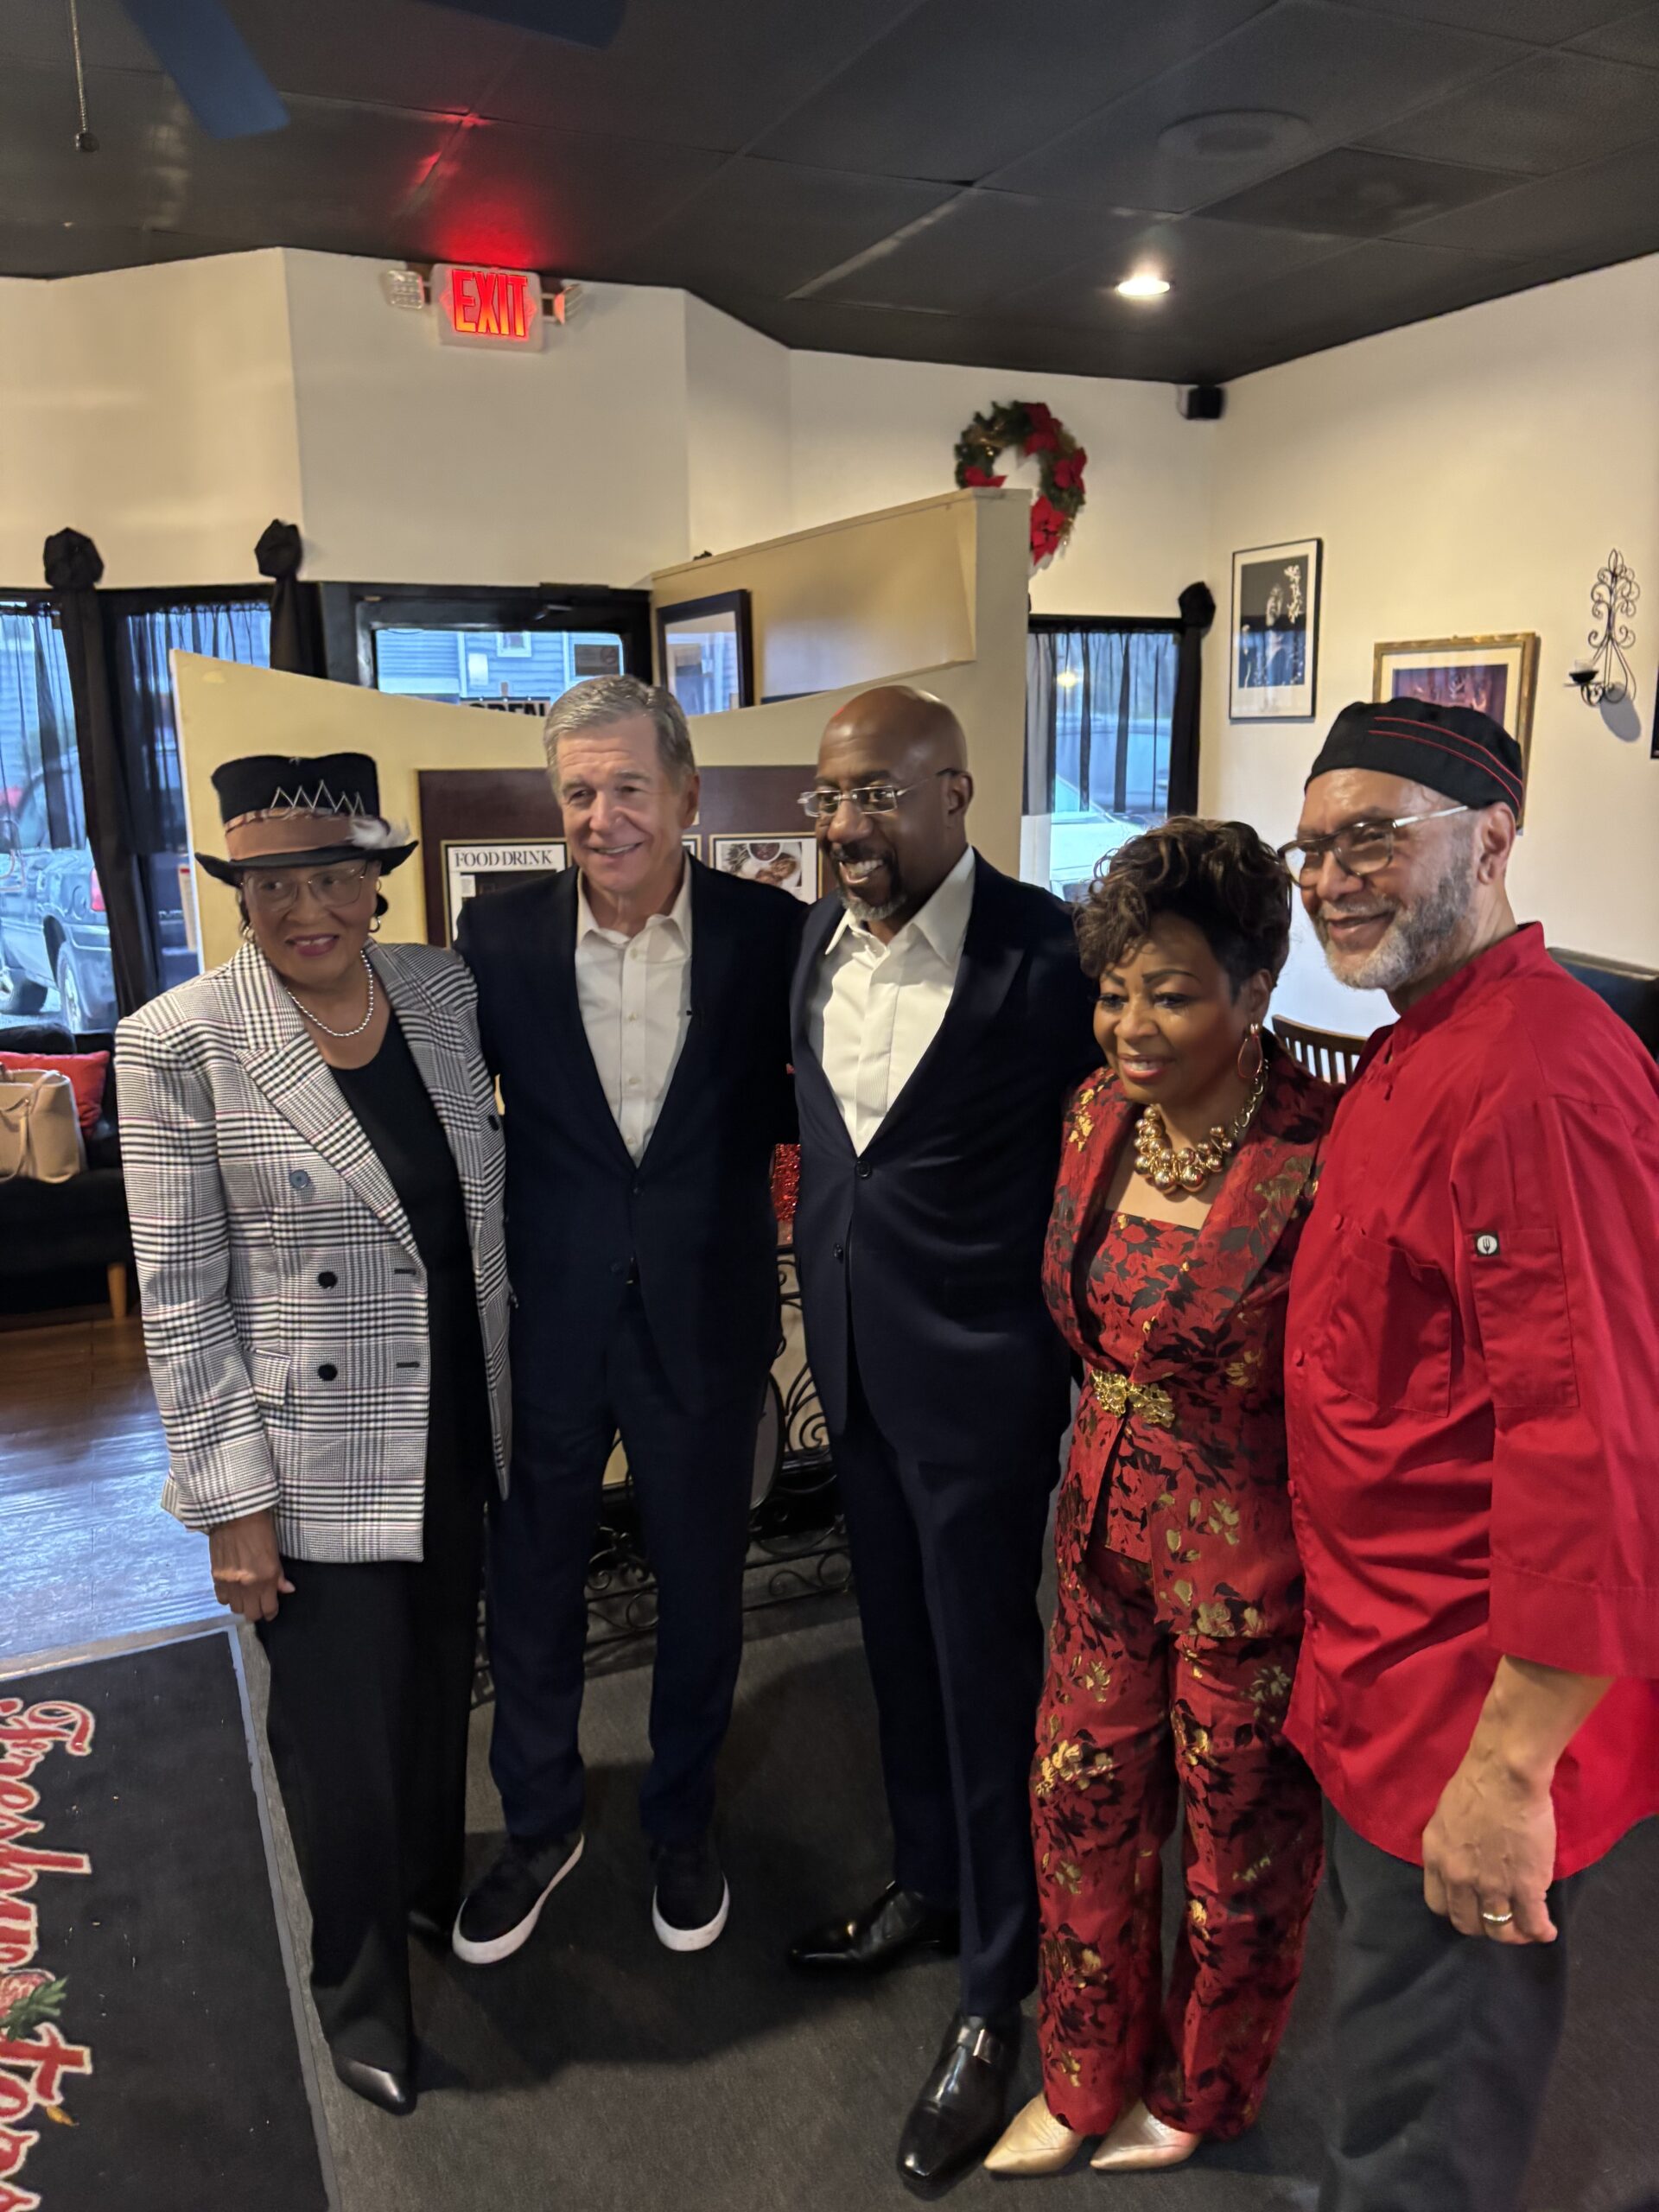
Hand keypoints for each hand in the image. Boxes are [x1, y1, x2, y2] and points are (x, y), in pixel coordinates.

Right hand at [207, 1510, 294, 1622]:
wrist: (235, 1515)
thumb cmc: (260, 1530)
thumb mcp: (275, 1552)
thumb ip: (279, 1575)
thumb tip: (287, 1590)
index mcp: (266, 1578)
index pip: (269, 1609)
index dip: (271, 1612)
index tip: (272, 1609)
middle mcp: (247, 1586)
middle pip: (251, 1614)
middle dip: (257, 1611)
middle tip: (259, 1603)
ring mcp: (229, 1583)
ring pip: (236, 1609)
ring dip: (242, 1604)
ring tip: (246, 1596)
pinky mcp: (216, 1577)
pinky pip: (222, 1599)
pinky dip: (228, 1597)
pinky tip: (233, 1589)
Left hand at [1421, 1743, 1556, 1944]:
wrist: (1505, 1774)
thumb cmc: (1476, 1784)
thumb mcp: (1445, 1819)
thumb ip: (1450, 1848)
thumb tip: (1463, 1862)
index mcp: (1436, 1858)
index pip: (1438, 1905)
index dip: (1457, 1909)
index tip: (1471, 1907)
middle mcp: (1459, 1878)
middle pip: (1467, 1923)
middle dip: (1483, 1927)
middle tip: (1500, 1921)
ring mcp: (1491, 1887)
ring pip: (1500, 1931)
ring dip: (1514, 1934)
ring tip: (1526, 1928)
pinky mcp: (1525, 1888)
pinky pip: (1532, 1924)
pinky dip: (1541, 1932)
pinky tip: (1547, 1931)